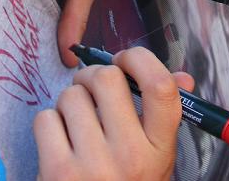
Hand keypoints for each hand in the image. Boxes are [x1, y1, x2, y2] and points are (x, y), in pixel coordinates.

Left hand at [34, 47, 194, 180]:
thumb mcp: (156, 157)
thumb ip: (165, 114)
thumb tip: (182, 77)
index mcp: (160, 148)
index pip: (161, 86)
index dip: (139, 58)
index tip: (125, 59)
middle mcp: (131, 156)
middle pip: (106, 79)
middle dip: (91, 77)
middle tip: (90, 91)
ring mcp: (93, 165)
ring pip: (70, 95)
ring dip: (69, 104)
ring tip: (77, 126)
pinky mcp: (57, 172)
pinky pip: (45, 118)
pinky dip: (49, 125)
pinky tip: (60, 144)